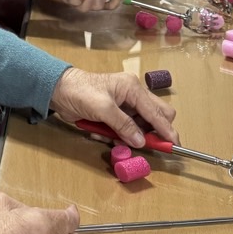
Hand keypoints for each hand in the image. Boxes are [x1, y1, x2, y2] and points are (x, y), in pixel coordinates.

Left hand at [49, 67, 177, 147]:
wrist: (58, 90)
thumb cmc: (80, 92)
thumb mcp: (103, 108)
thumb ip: (123, 124)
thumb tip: (141, 141)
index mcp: (133, 88)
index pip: (157, 112)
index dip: (166, 130)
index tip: (174, 145)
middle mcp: (132, 96)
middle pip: (154, 117)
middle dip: (149, 133)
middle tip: (140, 144)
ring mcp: (123, 106)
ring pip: (138, 127)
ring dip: (126, 136)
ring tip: (108, 135)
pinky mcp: (113, 115)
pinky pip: (122, 130)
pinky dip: (114, 135)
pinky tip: (99, 131)